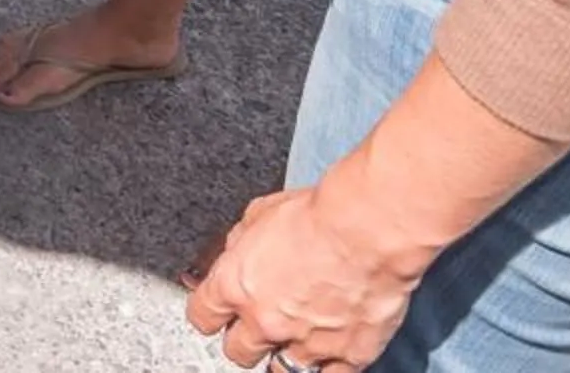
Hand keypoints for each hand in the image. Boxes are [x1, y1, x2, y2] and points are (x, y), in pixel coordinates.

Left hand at [185, 186, 420, 372]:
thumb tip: (237, 249)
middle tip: (257, 326)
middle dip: (245, 339)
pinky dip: (327, 366)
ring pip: (280, 370)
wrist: (367, 230)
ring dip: (283, 356)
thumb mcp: (260, 213)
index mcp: (236, 285)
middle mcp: (265, 321)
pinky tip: (328, 352)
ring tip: (292, 340)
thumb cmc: (319, 215)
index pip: (202, 316)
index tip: (216, 313)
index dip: (209, 313)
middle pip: (238, 351)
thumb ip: (242, 241)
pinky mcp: (348, 354)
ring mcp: (306, 342)